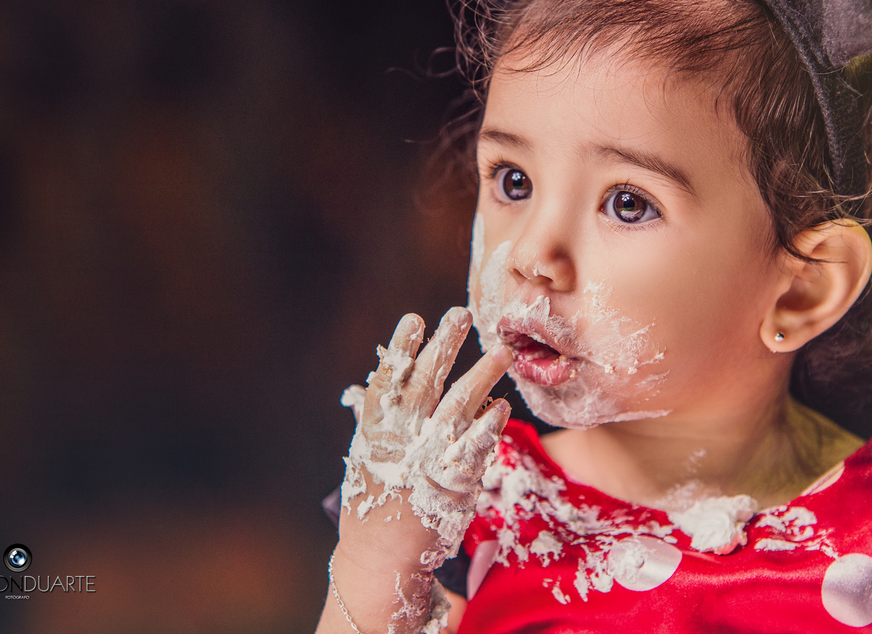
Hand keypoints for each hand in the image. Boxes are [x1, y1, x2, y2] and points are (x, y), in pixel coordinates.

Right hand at [327, 308, 510, 633]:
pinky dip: (490, 422)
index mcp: (375, 430)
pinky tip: (503, 403)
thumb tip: (376, 385)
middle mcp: (401, 438)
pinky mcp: (455, 480)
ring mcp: (428, 457)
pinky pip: (477, 443)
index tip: (414, 318)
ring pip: (458, 405)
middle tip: (461, 314)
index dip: (402, 348)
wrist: (380, 559)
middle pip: (425, 382)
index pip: (388, 380)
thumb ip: (378, 421)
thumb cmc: (375, 504)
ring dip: (481, 375)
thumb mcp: (367, 457)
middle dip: (444, 346)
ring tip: (502, 350)